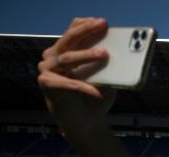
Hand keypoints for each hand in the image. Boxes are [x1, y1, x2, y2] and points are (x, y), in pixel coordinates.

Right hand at [37, 17, 115, 139]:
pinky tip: (97, 92)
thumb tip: (122, 51)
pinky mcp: (47, 84)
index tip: (102, 22)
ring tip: (104, 54)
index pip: (73, 30)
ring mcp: (48, 69)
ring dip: (86, 55)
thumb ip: (105, 63)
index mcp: (66, 50)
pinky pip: (67, 82)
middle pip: (69, 39)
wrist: (87, 122)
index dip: (86, 24)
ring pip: (67, 57)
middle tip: (102, 26)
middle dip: (86, 31)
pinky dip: (83, 86)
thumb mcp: (104, 76)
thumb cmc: (96, 96)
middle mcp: (53, 56)